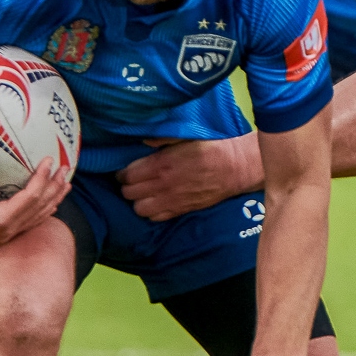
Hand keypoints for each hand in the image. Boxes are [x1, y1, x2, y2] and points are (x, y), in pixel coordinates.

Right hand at [0, 151, 72, 244]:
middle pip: (41, 207)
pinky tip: (49, 200)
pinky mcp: (5, 232)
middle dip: (55, 188)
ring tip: (65, 184)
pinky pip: (31, 219)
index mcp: (1, 220)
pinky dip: (43, 208)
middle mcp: (9, 229)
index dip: (42, 179)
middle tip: (66, 169)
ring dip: (53, 198)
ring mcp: (8, 232)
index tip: (49, 161)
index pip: (31, 198)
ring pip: (39, 216)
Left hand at [118, 135, 262, 220]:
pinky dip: (151, 212)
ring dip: (137, 201)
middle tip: (132, 181)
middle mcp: (163, 185)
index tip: (125, 170)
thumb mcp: (184, 137)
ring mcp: (171, 200)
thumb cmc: (210, 149)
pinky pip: (155, 218)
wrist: (234, 168)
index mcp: (161, 164)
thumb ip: (160, 139)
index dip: (122, 173)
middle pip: (128, 193)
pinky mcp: (180, 210)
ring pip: (138, 209)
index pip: (127, 175)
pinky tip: (155, 202)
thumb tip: (142, 141)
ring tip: (143, 193)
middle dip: (127, 187)